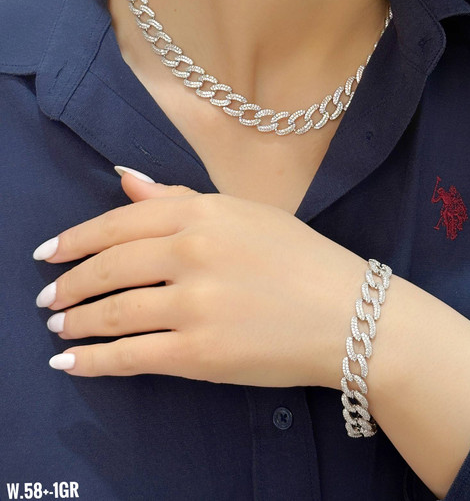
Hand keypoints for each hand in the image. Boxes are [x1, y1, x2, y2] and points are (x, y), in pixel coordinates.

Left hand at [34, 170, 366, 388]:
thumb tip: (124, 178)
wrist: (349, 314)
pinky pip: (130, 357)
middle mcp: (192, 253)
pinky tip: (72, 363)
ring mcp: (194, 304)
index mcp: (204, 214)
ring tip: (59, 327)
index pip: (120, 223)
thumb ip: (179, 198)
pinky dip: (93, 362)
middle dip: (69, 283)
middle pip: (109, 267)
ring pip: (113, 313)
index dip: (76, 239)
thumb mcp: (245, 214)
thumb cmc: (302, 259)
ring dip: (76, 321)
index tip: (49, 252)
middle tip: (47, 296)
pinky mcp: (199, 353)